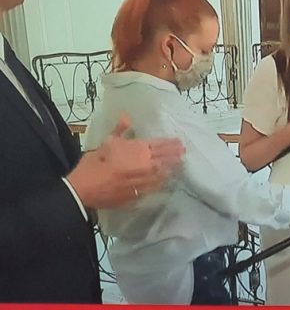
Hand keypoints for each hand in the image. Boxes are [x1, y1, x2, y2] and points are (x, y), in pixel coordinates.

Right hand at [67, 114, 184, 208]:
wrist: (84, 190)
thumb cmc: (94, 164)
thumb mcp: (106, 143)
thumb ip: (119, 130)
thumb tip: (126, 116)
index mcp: (138, 149)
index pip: (159, 144)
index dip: (170, 142)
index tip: (179, 141)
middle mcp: (146, 164)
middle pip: (165, 158)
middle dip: (175, 154)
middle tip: (184, 151)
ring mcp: (145, 180)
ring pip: (163, 173)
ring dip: (171, 167)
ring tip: (179, 163)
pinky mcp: (140, 193)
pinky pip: (155, 186)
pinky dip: (162, 181)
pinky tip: (165, 179)